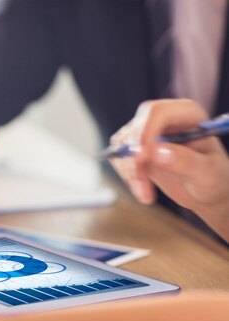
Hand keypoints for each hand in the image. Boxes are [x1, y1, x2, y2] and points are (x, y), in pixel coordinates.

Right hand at [110, 99, 228, 237]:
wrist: (204, 191)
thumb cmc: (213, 178)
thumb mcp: (207, 172)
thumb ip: (185, 160)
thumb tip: (156, 152)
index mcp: (187, 113)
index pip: (158, 113)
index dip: (146, 133)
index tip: (143, 160)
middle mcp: (164, 119)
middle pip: (135, 128)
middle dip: (134, 159)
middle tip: (141, 184)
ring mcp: (147, 132)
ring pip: (123, 145)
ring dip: (129, 172)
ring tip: (146, 195)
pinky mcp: (135, 148)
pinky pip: (119, 158)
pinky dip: (126, 176)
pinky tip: (142, 190)